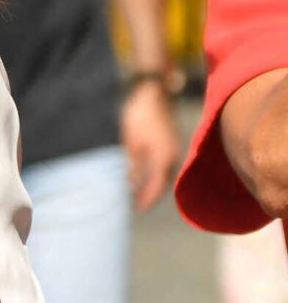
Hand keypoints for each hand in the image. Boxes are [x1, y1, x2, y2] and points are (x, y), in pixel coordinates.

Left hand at [122, 79, 179, 211]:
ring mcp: (172, 148)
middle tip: (135, 206)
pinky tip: (142, 174)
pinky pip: (163, 164)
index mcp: (163, 158)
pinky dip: (154, 172)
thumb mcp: (130, 142)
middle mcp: (172, 156)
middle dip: (149, 195)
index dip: (146, 200)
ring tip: (136, 194)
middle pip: (161, 183)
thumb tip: (130, 185)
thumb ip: (132, 165)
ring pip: (163, 174)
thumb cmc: (138, 115)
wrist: (150, 91)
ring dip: (152, 184)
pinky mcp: (169, 141)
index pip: (156, 188)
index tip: (135, 210)